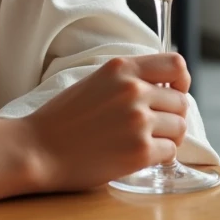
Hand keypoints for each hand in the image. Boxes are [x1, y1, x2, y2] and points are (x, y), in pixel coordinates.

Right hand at [22, 53, 191, 192]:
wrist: (38, 149)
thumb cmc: (63, 118)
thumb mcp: (96, 81)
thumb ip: (129, 79)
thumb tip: (165, 88)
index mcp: (122, 68)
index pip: (176, 64)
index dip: (181, 80)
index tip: (174, 92)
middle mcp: (133, 90)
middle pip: (181, 101)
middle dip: (173, 115)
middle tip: (154, 126)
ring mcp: (138, 121)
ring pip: (180, 127)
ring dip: (168, 137)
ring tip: (147, 141)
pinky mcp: (139, 152)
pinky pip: (170, 151)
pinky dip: (160, 156)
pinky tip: (140, 155)